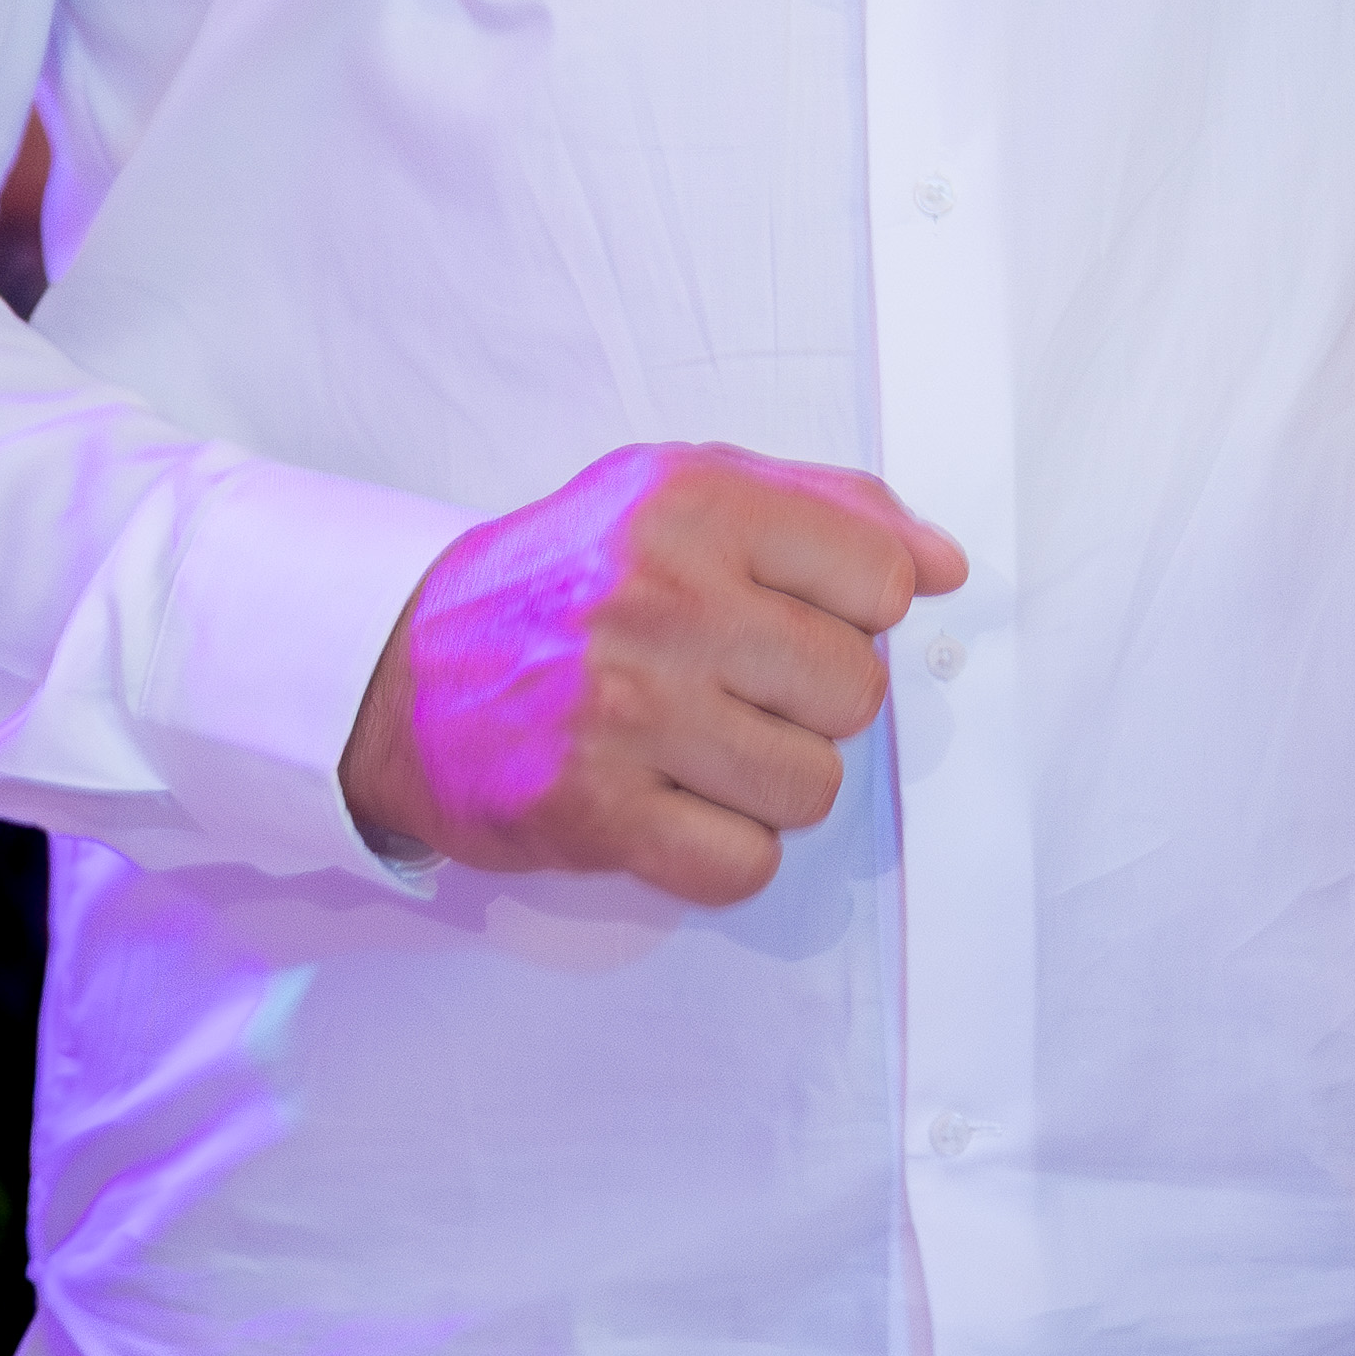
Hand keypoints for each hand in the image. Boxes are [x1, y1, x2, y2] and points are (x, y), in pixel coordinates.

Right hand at [337, 444, 965, 905]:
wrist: (409, 670)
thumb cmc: (571, 577)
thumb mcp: (685, 491)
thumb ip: (830, 510)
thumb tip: (946, 567)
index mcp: (692, 503)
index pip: (881, 576)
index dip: (859, 609)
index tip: (803, 613)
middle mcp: (657, 598)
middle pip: (853, 692)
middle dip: (814, 702)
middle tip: (742, 687)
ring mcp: (622, 710)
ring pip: (811, 787)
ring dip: (772, 782)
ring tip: (704, 745)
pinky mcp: (592, 810)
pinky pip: (743, 864)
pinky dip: (724, 849)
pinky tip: (674, 802)